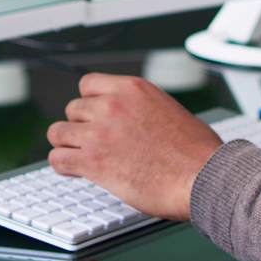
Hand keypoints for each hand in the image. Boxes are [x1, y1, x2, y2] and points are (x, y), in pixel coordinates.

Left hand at [47, 73, 222, 220]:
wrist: (203, 176)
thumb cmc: (197, 151)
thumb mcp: (170, 110)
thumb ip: (144, 109)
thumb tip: (137, 119)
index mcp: (132, 90)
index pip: (88, 84)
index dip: (90, 103)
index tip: (95, 118)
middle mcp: (112, 106)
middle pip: (72, 109)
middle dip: (81, 126)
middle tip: (93, 143)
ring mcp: (99, 133)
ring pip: (58, 132)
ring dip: (68, 145)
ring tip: (79, 156)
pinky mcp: (93, 162)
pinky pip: (57, 159)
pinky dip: (63, 166)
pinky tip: (74, 171)